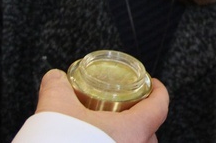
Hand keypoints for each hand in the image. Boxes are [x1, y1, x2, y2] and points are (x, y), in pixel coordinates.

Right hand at [35, 69, 168, 142]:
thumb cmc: (58, 142)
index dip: (159, 92)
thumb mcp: (56, 108)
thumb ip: (57, 87)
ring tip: (110, 131)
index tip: (154, 84)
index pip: (160, 107)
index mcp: (134, 131)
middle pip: (150, 132)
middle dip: (141, 119)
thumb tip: (55, 78)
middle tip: (127, 108)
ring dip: (128, 138)